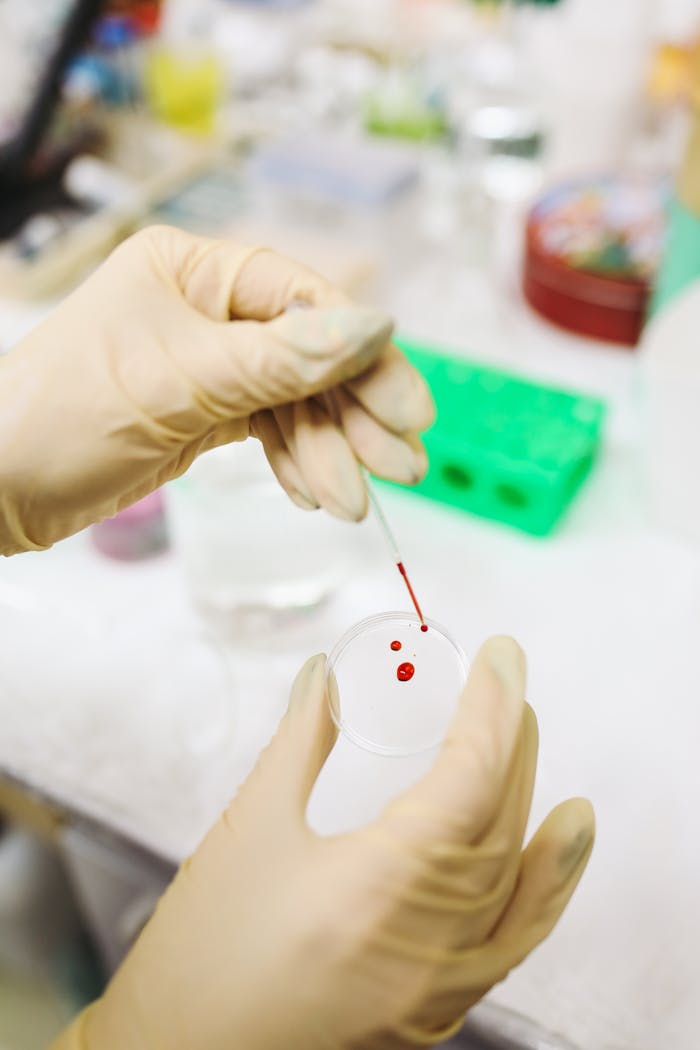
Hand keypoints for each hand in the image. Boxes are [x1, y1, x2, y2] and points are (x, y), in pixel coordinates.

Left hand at [0, 225, 433, 554]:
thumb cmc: (65, 412)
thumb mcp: (181, 382)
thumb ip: (282, 360)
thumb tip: (374, 328)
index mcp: (194, 270)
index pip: (303, 300)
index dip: (363, 354)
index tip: (407, 405)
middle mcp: (206, 309)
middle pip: (309, 354)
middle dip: (354, 413)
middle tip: (402, 464)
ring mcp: (208, 363)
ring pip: (295, 400)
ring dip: (329, 451)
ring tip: (352, 502)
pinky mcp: (205, 411)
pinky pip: (270, 429)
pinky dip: (296, 460)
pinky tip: (314, 493)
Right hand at [54, 637, 593, 1049]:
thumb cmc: (197, 955)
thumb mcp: (248, 830)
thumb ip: (298, 743)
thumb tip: (324, 676)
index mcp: (376, 890)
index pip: (468, 780)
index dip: (492, 708)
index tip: (502, 656)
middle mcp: (425, 946)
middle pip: (497, 826)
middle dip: (510, 743)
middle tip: (506, 685)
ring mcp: (436, 992)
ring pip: (512, 884)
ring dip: (529, 804)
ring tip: (530, 740)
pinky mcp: (431, 1015)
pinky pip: (509, 943)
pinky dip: (541, 889)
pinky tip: (555, 852)